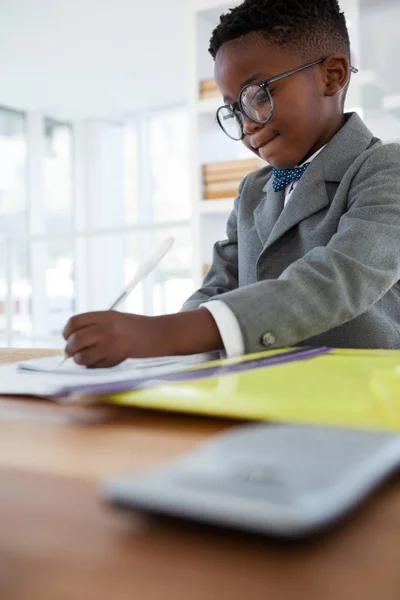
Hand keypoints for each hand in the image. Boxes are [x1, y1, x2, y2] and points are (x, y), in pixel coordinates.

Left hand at [62, 309, 222, 367]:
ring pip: (83, 355)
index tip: (68, 338)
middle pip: (76, 339)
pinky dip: (93, 366)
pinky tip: (100, 362)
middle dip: (70, 349)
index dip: (67, 332)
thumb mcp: (115, 319)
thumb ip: (95, 327)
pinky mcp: (118, 355)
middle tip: (71, 353)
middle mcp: (107, 327)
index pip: (75, 322)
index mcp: (105, 315)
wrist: (160, 334)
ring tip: (84, 359)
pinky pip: (95, 364)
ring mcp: (113, 342)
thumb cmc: (135, 328)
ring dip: (80, 360)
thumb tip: (71, 341)